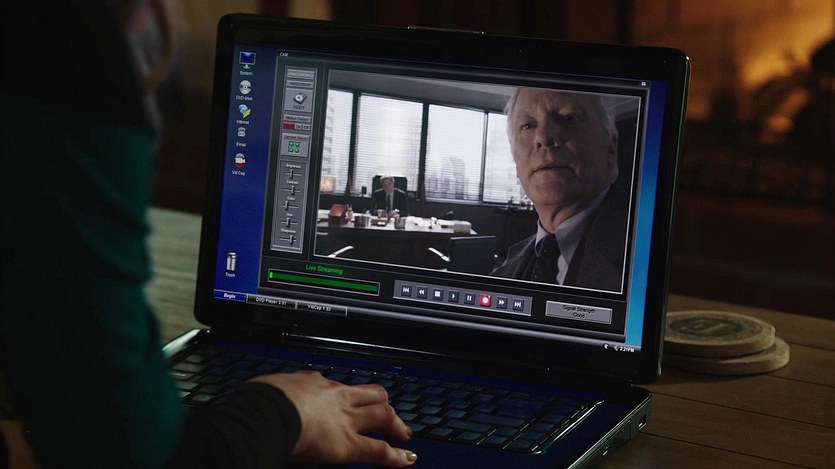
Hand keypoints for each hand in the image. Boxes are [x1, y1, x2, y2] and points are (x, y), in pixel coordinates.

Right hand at [251, 371, 416, 466]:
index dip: (348, 394)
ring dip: (396, 425)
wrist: (268, 411)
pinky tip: (406, 460)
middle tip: (390, 413)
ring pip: (382, 416)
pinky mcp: (348, 444)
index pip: (338, 386)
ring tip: (405, 434)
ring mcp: (346, 420)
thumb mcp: (270, 387)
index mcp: (316, 383)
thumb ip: (277, 390)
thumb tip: (264, 392)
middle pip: (371, 393)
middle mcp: (337, 397)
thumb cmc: (262, 401)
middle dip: (384, 403)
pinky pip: (379, 450)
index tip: (350, 398)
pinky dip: (395, 456)